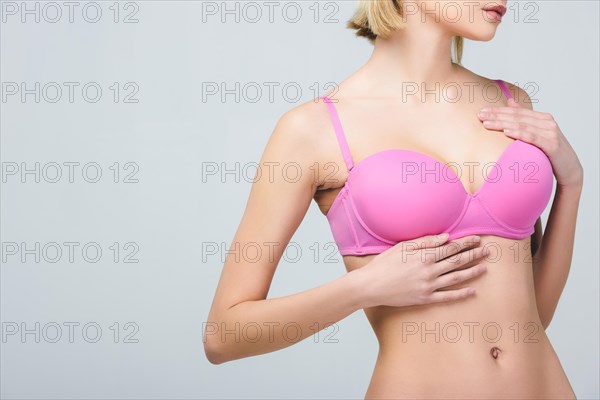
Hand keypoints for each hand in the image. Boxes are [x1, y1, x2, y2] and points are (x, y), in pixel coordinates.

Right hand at [357, 234, 488, 307]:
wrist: (371, 285)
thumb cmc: (384, 264)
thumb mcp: (402, 247)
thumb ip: (425, 242)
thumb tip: (445, 238)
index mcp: (424, 256)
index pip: (451, 247)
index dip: (466, 243)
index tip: (477, 239)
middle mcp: (429, 270)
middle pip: (457, 261)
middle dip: (474, 255)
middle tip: (487, 251)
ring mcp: (428, 285)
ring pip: (456, 277)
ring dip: (472, 272)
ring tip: (484, 268)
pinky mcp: (425, 298)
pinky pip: (447, 296)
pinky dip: (461, 294)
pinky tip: (472, 291)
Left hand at [478, 98, 582, 188]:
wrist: (570, 169)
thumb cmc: (550, 152)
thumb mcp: (537, 133)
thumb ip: (524, 118)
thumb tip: (510, 102)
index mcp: (542, 118)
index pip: (516, 111)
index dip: (498, 110)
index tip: (482, 111)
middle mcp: (547, 122)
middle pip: (517, 117)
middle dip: (497, 115)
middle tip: (480, 115)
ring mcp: (550, 132)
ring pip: (522, 125)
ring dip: (503, 124)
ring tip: (487, 124)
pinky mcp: (552, 144)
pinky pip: (532, 137)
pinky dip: (519, 134)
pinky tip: (506, 132)